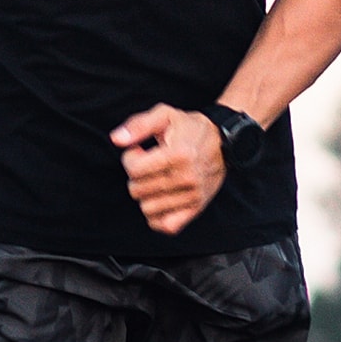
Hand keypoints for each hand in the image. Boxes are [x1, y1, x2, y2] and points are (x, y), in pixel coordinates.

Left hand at [112, 105, 226, 235]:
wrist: (223, 142)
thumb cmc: (189, 127)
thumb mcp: (164, 115)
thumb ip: (138, 125)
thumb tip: (116, 139)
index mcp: (178, 154)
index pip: (134, 170)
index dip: (129, 158)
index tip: (138, 151)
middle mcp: (187, 178)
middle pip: (137, 190)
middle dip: (136, 176)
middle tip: (148, 165)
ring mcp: (193, 196)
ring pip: (147, 208)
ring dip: (145, 195)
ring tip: (156, 179)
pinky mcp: (196, 209)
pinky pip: (166, 226)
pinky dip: (157, 216)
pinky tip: (159, 198)